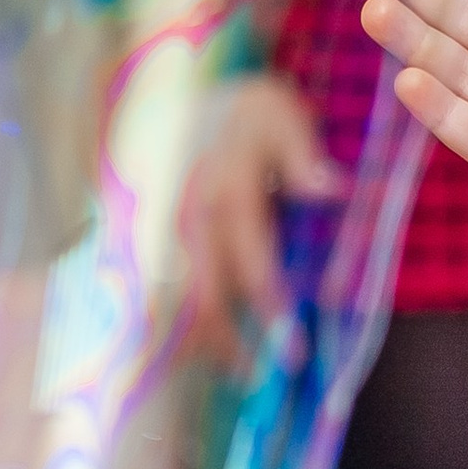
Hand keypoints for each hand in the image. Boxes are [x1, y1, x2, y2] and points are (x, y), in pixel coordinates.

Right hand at [177, 74, 346, 364]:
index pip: (248, 261)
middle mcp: (185, 217)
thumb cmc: (233, 110)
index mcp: (221, 190)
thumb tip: (330, 189)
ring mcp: (157, 232)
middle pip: (202, 296)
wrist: (165, 92)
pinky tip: (195, 349)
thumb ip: (298, 150)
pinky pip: (152, 294)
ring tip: (233, 370)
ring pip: (173, 302)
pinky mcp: (137, 242)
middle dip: (228, 343)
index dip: (270, 308)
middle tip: (256, 376)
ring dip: (200, 341)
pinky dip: (174, 326)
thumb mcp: (272, 111)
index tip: (293, 350)